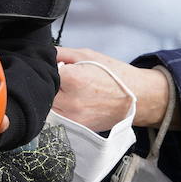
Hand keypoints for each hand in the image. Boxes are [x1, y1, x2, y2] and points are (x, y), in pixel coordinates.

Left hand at [55, 46, 174, 129]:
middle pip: (43, 92)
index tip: (53, 68)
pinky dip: (58, 110)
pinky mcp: (76, 128)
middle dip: (47, 84)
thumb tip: (43, 54)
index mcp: (73, 79)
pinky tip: (70, 102)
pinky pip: (57, 118)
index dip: (47, 69)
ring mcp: (72, 118)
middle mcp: (70, 101)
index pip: (44, 72)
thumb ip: (62, 53)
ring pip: (47, 107)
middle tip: (60, 81)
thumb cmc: (115, 75)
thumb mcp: (88, 55)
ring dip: (51, 99)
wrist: (137, 98)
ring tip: (66, 92)